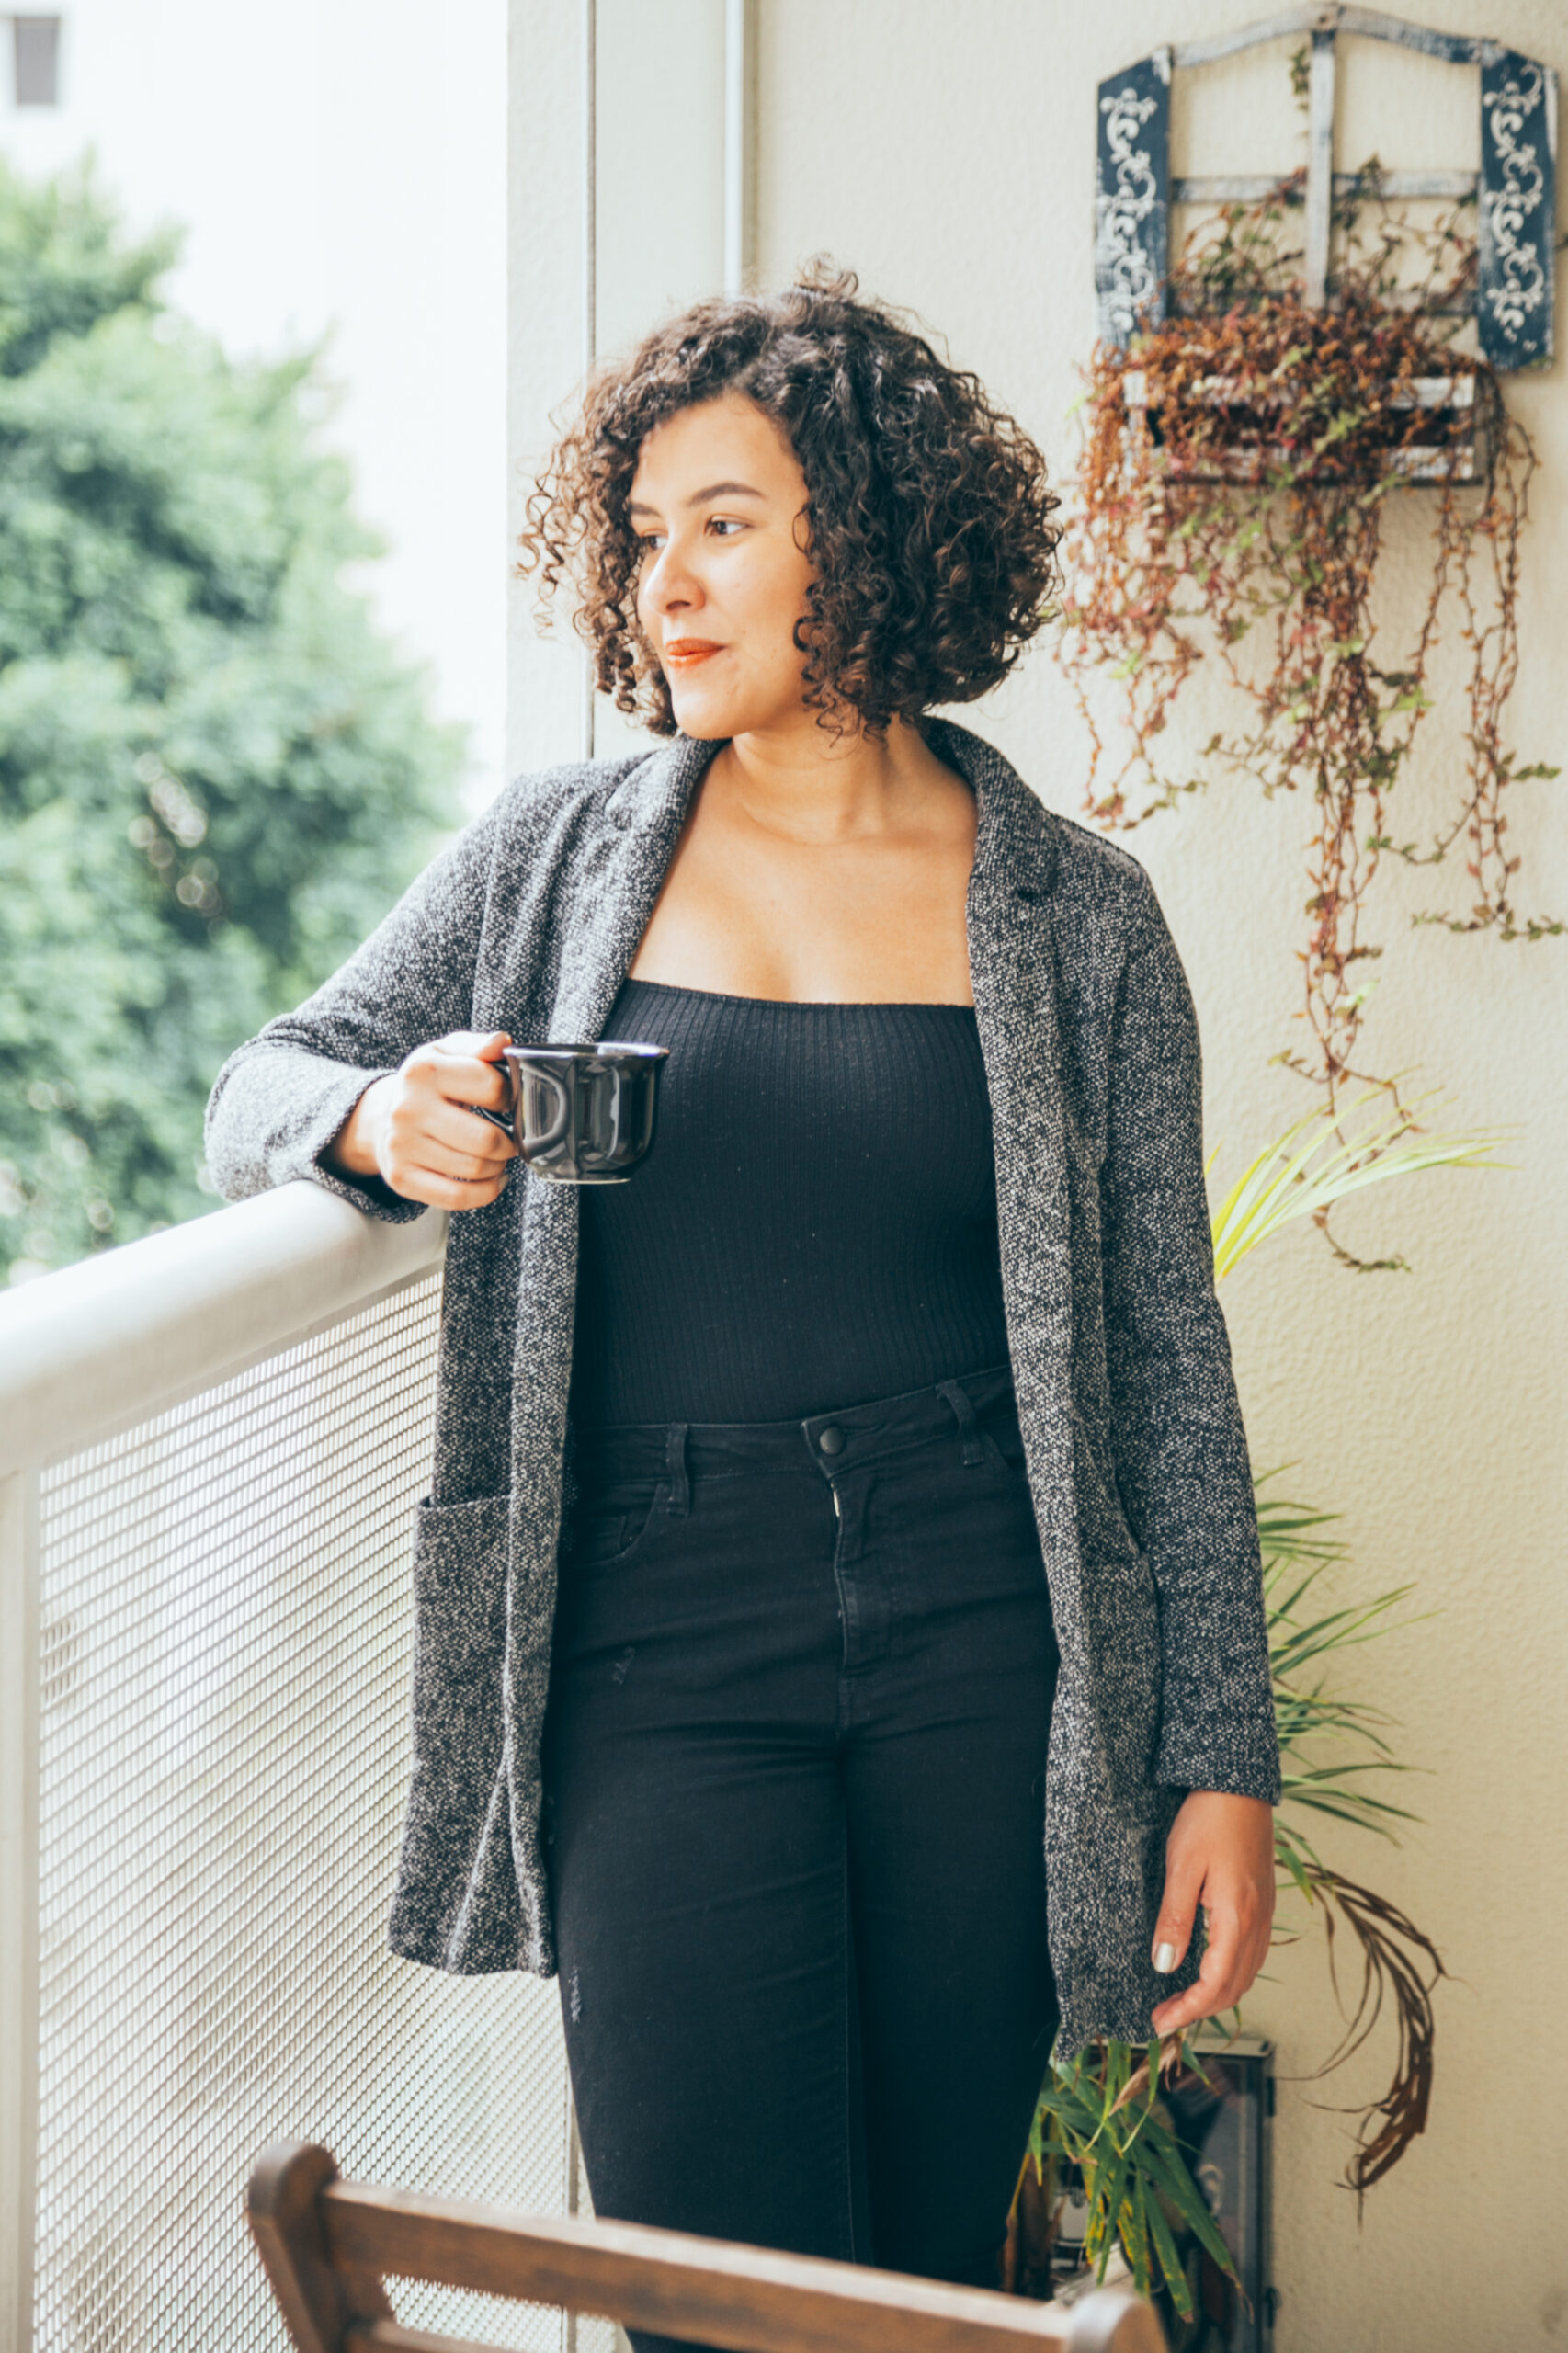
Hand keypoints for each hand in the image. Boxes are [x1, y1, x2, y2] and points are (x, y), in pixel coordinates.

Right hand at [324, 1030, 517, 1209]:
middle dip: (508, 1142)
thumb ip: (478, 1046)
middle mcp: (408, 1109)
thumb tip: (502, 1043)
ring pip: (475, 1170)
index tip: (505, 1101)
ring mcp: (402, 1146)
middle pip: (486, 1139)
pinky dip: (485, 1192)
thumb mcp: (447, 1053)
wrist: (381, 1116)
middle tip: (507, 1137)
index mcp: (423, 1071)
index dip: (509, 1096)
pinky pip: (457, 1198)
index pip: (491, 1087)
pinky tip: (491, 1179)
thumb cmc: (427, 1084)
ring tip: (494, 1155)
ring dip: (497, 1166)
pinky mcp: (401, 1178)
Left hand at [1149, 1789, 1274, 2038]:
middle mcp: (1257, 1923)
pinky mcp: (1262, 1904)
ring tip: (1180, 2001)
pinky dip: (1229, 1975)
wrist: (1238, 1787)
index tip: (1159, 2023)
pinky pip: (1251, 1956)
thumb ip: (1175, 1919)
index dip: (1187, 2010)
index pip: (1215, 1985)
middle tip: (1162, 2016)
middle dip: (1198, 2010)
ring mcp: (1264, 1914)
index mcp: (1237, 1918)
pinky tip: (1206, 1970)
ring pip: (1245, 1975)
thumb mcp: (1182, 1867)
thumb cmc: (1208, 1820)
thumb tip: (1164, 1966)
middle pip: (1234, 1989)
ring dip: (1215, 1996)